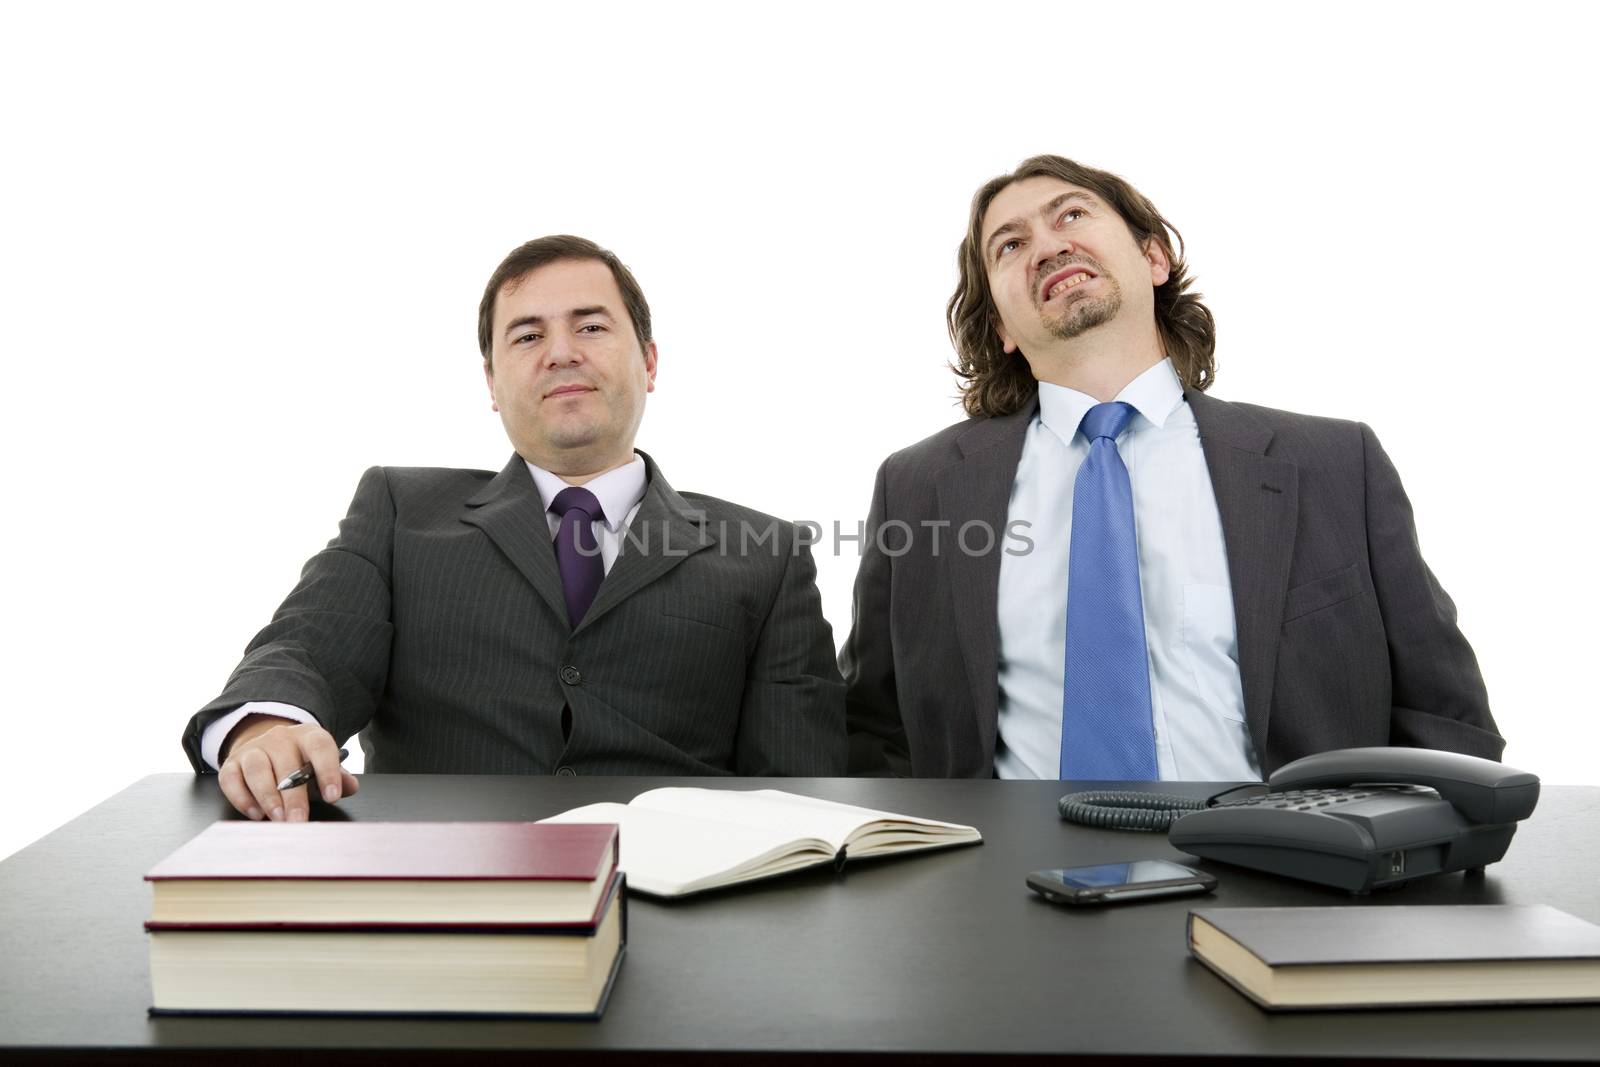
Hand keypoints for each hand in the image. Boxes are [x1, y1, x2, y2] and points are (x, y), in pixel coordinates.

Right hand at [217, 714, 357, 821]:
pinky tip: (255, 814)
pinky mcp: (231, 763)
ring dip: (268, 797)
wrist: (267, 749)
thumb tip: (350, 787)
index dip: (328, 771)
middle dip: (293, 797)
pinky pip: (231, 779)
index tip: (333, 796)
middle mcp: (280, 738)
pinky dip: (242, 798)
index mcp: (308, 736)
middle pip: (286, 764)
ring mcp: (254, 749)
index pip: (320, 747)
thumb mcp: (322, 767)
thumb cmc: (300, 764)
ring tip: (278, 818)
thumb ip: (338, 777)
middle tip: (299, 821)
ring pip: (257, 769)